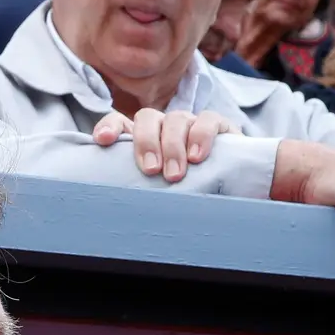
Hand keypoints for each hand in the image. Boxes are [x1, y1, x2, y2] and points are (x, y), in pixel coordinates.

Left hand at [91, 108, 239, 182]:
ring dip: (173, 145)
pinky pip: (207, 120)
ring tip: (175, 174)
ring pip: (176, 119)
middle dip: (146, 142)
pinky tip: (198, 157)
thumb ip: (141, 191)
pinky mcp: (217, 125)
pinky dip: (202, 135)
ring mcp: (189, 124)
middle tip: (151, 171)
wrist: (231, 188)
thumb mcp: (159, 192)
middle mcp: (164, 127)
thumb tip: (120, 216)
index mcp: (143, 139)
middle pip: (147, 118)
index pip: (119, 122)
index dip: (110, 127)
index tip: (103, 141)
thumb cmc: (186, 193)